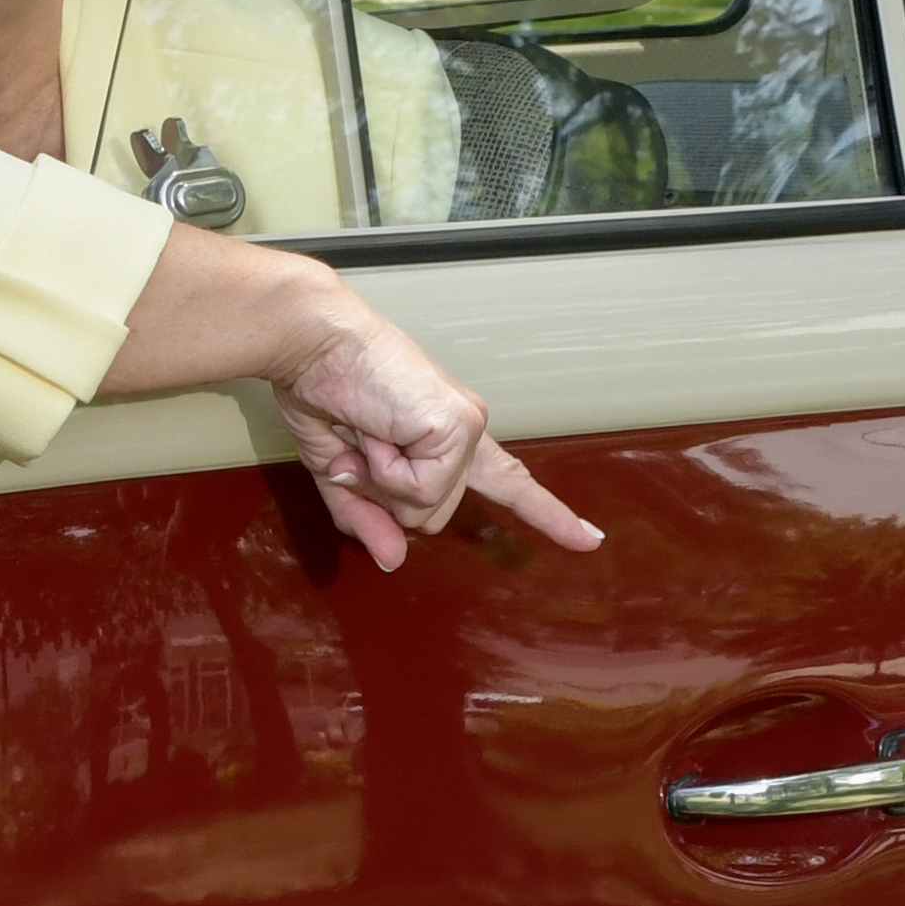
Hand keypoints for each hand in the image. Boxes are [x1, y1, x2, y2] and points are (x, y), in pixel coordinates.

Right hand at [271, 287, 608, 571]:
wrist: (314, 345)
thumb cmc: (324, 393)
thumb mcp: (342, 475)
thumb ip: (367, 518)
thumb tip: (394, 560)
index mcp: (447, 440)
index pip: (507, 484)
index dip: (546, 515)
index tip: (590, 541)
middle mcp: (468, 433)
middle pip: (433, 518)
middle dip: (383, 497)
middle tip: (359, 443)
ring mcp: (468, 428)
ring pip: (426, 509)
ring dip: (380, 481)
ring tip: (365, 431)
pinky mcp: (458, 426)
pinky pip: (419, 488)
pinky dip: (384, 468)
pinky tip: (376, 429)